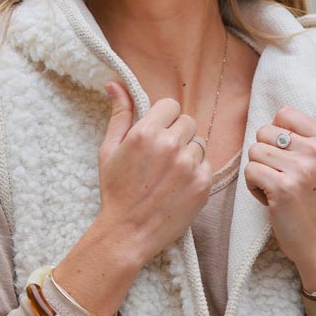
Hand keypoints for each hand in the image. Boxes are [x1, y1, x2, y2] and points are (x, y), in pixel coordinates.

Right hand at [97, 80, 212, 266]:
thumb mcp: (109, 151)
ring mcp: (190, 165)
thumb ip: (119, 115)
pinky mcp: (203, 184)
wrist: (127, 233)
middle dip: (177, 134)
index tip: (157, 134)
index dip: (164, 119)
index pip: (171, 105)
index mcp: (146, 132)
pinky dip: (195, 173)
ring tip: (169, 174)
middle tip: (162, 157)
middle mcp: (171, 145)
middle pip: (188, 122)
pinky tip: (178, 187)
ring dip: (187, 154)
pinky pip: (206, 165)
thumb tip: (115, 83)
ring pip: (199, 143)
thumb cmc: (115, 192)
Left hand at [244, 105, 315, 291]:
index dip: (275, 134)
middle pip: (264, 132)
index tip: (285, 156)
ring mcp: (300, 169)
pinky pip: (250, 172)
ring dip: (258, 172)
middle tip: (280, 176)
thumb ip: (305, 140)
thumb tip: (277, 117)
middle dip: (264, 155)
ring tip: (276, 188)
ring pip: (254, 151)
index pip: (285, 114)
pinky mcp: (282, 188)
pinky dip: (253, 187)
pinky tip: (270, 199)